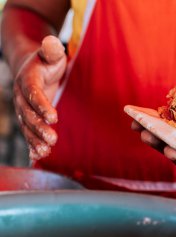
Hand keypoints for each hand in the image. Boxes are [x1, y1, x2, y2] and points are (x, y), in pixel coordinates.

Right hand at [13, 35, 66, 159]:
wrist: (29, 67)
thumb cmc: (46, 61)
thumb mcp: (51, 53)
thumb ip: (52, 50)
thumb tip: (53, 41)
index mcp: (28, 80)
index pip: (33, 94)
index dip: (42, 105)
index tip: (54, 117)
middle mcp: (21, 96)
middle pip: (29, 114)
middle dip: (39, 128)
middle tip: (52, 140)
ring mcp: (23, 108)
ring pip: (27, 126)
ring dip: (35, 140)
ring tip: (45, 152)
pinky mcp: (28, 117)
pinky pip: (27, 132)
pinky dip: (31, 144)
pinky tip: (37, 156)